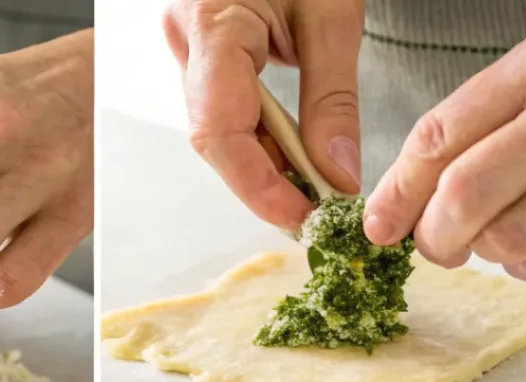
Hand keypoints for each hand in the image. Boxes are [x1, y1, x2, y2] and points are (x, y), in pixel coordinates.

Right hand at [163, 0, 363, 230]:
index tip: (300, 216)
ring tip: (313, 186)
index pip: (220, 131)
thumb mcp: (332, 11)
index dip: (258, 186)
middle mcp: (187, 42)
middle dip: (267, 183)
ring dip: (266, 167)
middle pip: (218, 141)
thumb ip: (334, 98)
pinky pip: (226, 115)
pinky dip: (262, 143)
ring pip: (220, 134)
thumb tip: (338, 174)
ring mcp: (189, 52)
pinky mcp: (203, 59)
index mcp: (212, 21)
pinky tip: (294, 156)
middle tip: (316, 211)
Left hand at [364, 28, 525, 283]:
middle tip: (441, 245)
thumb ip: (469, 135)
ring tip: (508, 231)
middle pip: (463, 198)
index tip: (378, 230)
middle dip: (436, 237)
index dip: (395, 196)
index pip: (437, 138)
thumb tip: (390, 216)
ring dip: (492, 252)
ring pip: (508, 241)